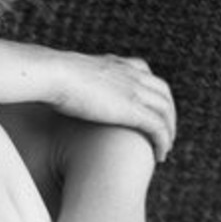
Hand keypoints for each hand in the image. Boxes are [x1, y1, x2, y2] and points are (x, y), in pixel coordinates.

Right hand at [54, 52, 176, 162]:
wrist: (55, 74)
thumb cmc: (51, 77)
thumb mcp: (68, 76)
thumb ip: (73, 82)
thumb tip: (58, 90)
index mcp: (117, 65)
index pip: (147, 76)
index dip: (153, 94)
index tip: (150, 111)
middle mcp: (132, 75)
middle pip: (163, 93)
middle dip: (168, 114)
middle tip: (164, 135)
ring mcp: (135, 91)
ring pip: (165, 112)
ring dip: (169, 131)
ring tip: (164, 150)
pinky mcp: (132, 109)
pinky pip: (158, 127)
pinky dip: (163, 141)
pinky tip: (160, 156)